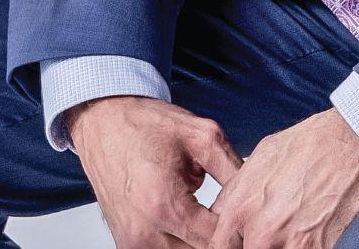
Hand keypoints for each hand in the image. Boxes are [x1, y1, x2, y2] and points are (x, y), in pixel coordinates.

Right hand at [64, 94, 242, 247]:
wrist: (103, 122)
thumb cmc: (145, 124)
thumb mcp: (201, 134)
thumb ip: (233, 169)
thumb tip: (255, 198)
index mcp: (164, 203)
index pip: (217, 240)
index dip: (238, 228)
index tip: (246, 215)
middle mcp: (145, 232)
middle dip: (220, 235)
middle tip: (227, 212)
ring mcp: (132, 243)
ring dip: (199, 240)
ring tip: (205, 211)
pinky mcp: (126, 245)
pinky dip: (180, 240)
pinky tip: (186, 216)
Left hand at [207, 108, 358, 247]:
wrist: (352, 143)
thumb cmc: (310, 144)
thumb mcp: (260, 156)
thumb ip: (236, 190)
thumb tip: (222, 210)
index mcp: (242, 205)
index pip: (219, 246)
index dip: (228, 246)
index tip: (239, 242)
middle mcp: (261, 229)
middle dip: (254, 246)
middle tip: (269, 236)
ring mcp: (290, 242)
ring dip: (279, 248)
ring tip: (290, 232)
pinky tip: (309, 236)